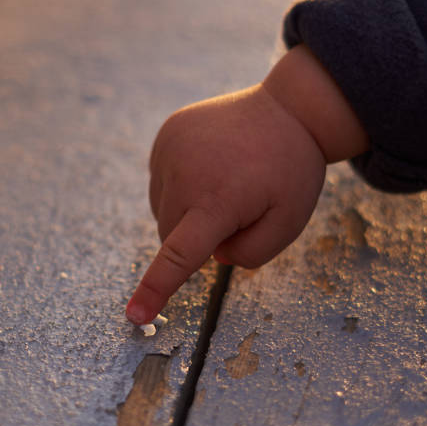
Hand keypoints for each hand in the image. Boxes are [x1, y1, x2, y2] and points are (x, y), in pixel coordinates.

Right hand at [126, 83, 326, 323]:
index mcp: (218, 200)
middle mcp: (185, 173)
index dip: (155, 289)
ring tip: (224, 182)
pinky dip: (180, 185)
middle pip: (171, 234)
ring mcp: (171, 148)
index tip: (134, 316)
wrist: (289, 109)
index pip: (179, 256)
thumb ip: (250, 253)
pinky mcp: (167, 134)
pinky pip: (162, 179)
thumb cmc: (292, 170)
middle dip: (195, 236)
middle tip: (235, 208)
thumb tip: (213, 253)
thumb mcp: (288, 224)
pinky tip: (210, 166)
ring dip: (186, 210)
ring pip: (163, 208)